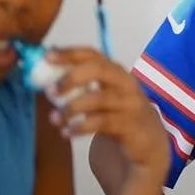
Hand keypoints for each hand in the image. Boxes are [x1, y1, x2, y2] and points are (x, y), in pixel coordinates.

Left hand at [47, 47, 168, 184]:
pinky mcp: (130, 123)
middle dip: (72, 78)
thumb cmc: (118, 115)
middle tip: (51, 92)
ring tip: (54, 119)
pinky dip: (80, 127)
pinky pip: (102, 122)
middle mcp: (125, 83)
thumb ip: (81, 89)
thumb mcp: (102, 97)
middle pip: (100, 69)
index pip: (93, 55)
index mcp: (115, 73)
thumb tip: (47, 82)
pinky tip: (67, 133)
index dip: (71, 54)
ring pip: (99, 98)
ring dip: (72, 108)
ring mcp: (130, 103)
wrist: (148, 139)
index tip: (48, 56)